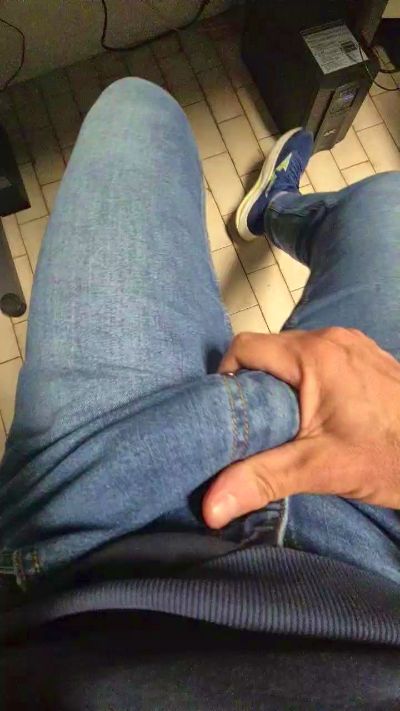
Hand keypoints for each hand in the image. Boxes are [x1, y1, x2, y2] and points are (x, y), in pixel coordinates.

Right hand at [202, 328, 399, 528]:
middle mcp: (331, 338)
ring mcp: (352, 344)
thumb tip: (210, 506)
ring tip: (282, 426)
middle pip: (268, 351)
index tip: (227, 415)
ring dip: (279, 386)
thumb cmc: (390, 456)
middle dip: (252, 386)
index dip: (225, 377)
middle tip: (253, 428)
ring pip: (293, 356)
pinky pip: (319, 360)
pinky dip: (305, 383)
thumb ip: (262, 478)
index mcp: (314, 354)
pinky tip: (316, 418)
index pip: (244, 347)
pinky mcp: (365, 357)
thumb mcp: (320, 468)